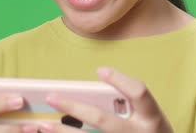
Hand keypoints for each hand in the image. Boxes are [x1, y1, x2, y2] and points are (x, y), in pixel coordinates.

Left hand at [22, 67, 172, 132]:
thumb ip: (131, 106)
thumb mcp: (151, 119)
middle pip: (103, 120)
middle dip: (74, 108)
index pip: (139, 93)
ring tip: (43, 125)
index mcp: (153, 118)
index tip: (100, 70)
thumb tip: (94, 89)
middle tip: (52, 97)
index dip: (120, 80)